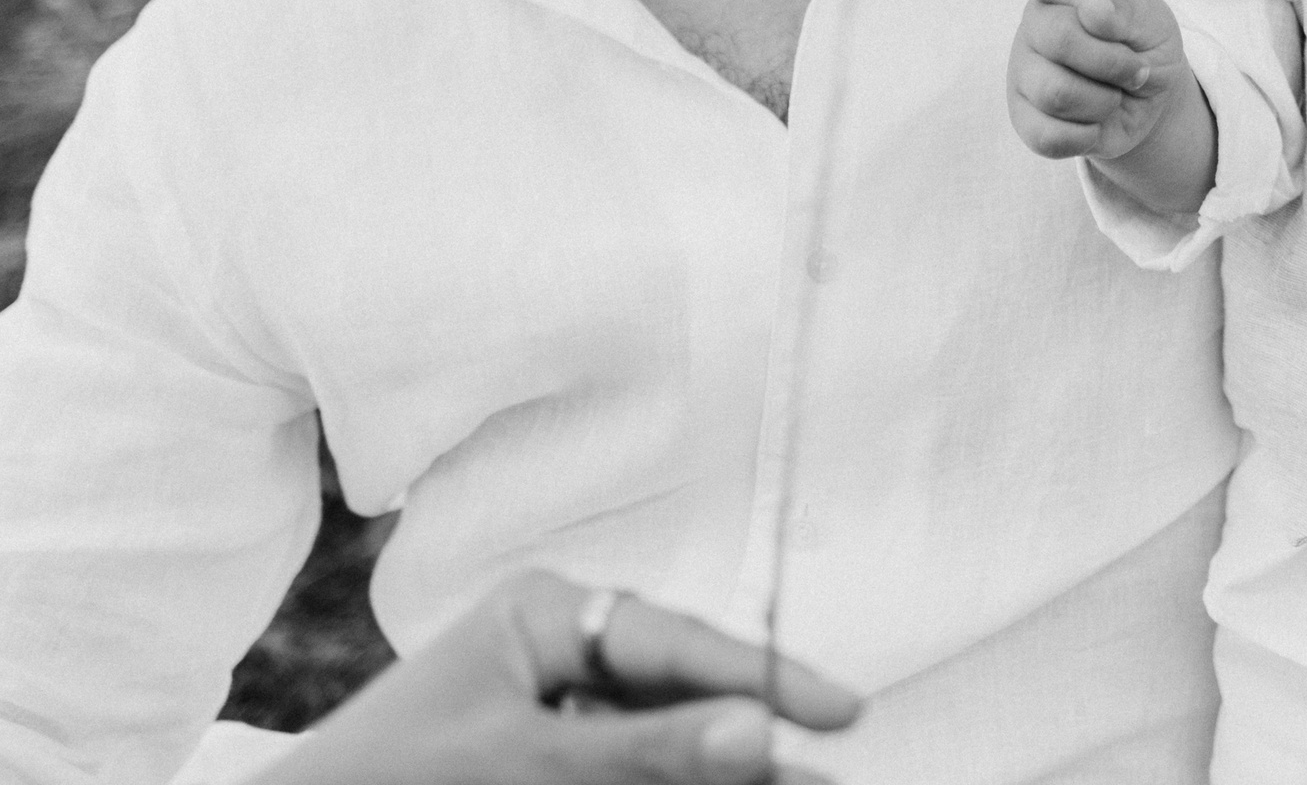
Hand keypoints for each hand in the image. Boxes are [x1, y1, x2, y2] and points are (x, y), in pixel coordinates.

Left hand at [262, 571, 861, 784]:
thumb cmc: (390, 780)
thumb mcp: (526, 763)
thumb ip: (646, 751)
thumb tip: (763, 732)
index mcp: (550, 613)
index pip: (680, 642)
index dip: (765, 679)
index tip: (842, 713)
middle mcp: (563, 651)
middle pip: (683, 692)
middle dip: (752, 734)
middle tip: (834, 767)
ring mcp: (556, 710)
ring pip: (664, 738)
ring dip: (719, 764)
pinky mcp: (547, 760)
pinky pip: (626, 768)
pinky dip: (673, 777)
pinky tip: (727, 782)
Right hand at [971, 0, 1194, 164]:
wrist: (1148, 101)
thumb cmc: (1145, 46)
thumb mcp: (1155, 22)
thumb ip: (1128, 12)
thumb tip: (1091, 6)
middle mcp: (1037, 27)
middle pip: (1060, 40)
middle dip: (1112, 62)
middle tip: (1135, 69)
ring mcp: (1025, 72)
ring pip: (1057, 93)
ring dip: (1104, 101)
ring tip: (1111, 94)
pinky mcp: (1023, 118)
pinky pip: (1050, 136)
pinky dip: (1088, 135)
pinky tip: (1093, 121)